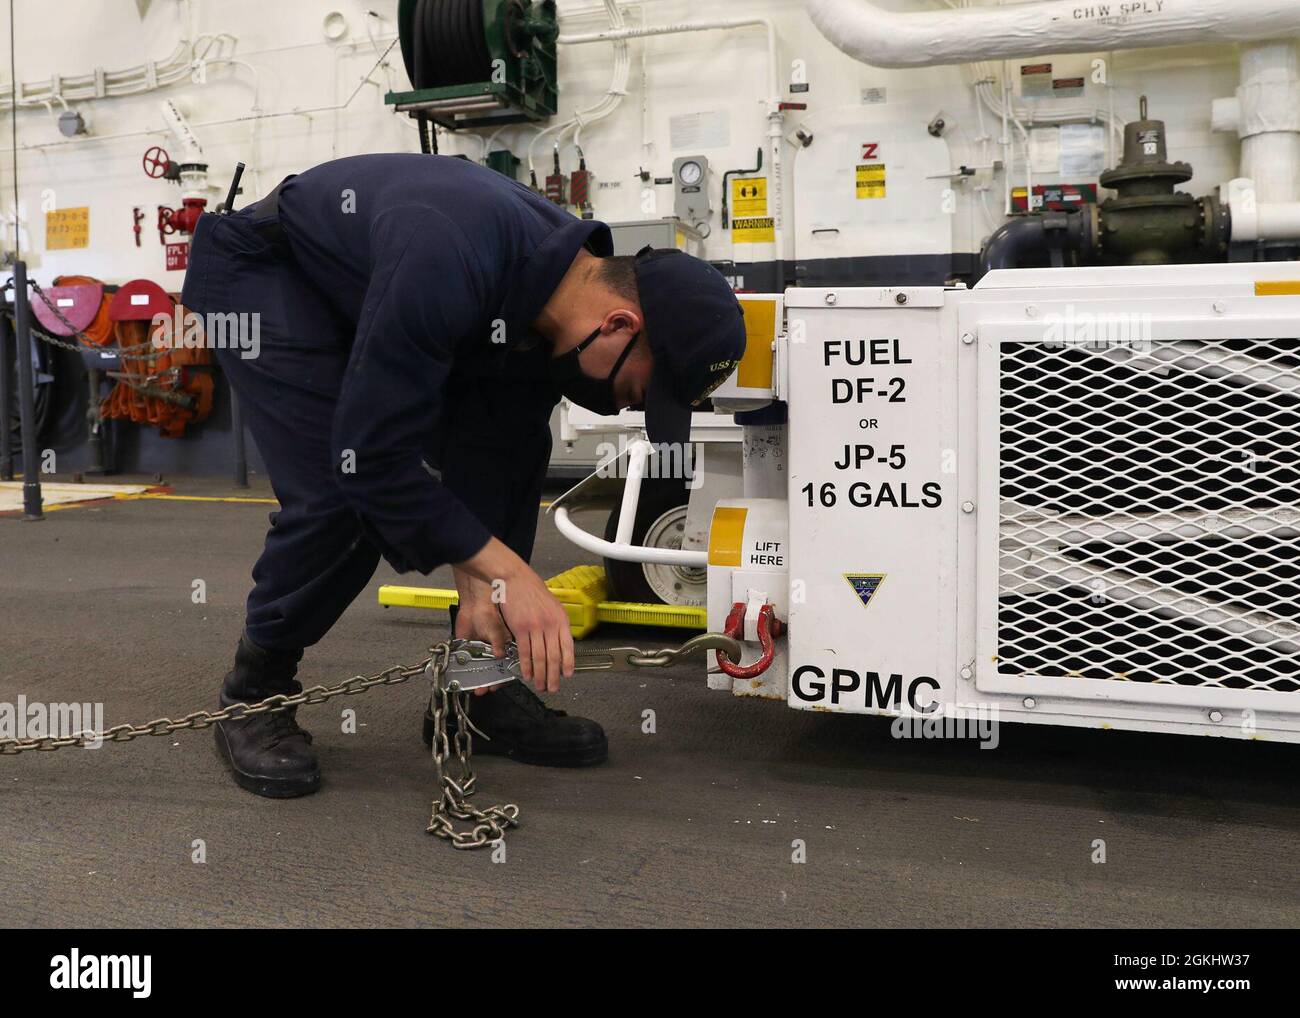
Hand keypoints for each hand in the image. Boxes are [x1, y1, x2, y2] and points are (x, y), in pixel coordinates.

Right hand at [454, 539, 574, 692]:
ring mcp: (535, 627)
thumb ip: (556, 623)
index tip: (567, 675)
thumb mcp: (552, 605)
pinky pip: (524, 652)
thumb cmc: (532, 590)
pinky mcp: (520, 628)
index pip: (568, 647)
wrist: (515, 579)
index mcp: (561, 619)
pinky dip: (526, 666)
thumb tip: (560, 641)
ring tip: (540, 685)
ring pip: (539, 657)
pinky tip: (527, 674)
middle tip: (552, 687)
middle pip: (554, 656)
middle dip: (553, 675)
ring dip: (540, 674)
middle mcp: (550, 624)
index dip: (568, 663)